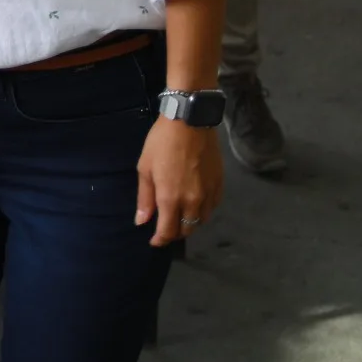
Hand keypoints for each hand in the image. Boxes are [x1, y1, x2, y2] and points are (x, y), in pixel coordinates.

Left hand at [134, 117, 220, 247]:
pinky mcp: (219, 184)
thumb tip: (142, 222)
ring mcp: (208, 193)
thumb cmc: (161, 142)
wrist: (190, 120)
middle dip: (175, 233)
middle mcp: (192, 201)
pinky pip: (213, 207)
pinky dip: (204, 211)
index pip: (167, 231)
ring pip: (201, 220)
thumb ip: (145, 198)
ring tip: (181, 217)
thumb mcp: (145, 168)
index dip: (160, 240)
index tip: (154, 241)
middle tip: (166, 228)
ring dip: (190, 224)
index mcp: (170, 198)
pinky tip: (196, 205)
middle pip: (186, 230)